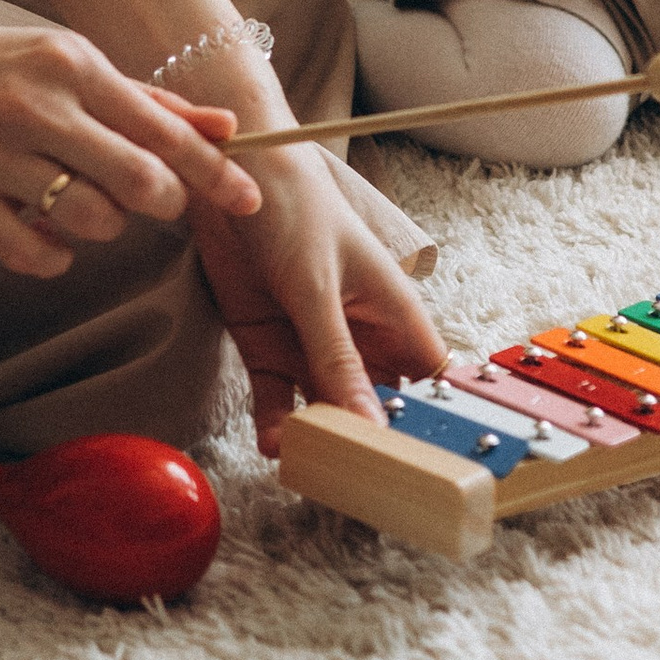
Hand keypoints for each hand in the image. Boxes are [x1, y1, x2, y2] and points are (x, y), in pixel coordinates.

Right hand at [0, 10, 266, 278]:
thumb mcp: (73, 63)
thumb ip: (149, 102)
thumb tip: (225, 127)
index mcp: (73, 66)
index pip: (163, 129)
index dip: (215, 172)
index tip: (251, 201)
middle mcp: (38, 108)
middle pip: (138, 181)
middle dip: (163, 201)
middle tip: (155, 198)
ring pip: (93, 222)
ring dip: (107, 224)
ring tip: (85, 201)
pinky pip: (34, 254)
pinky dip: (55, 255)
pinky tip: (49, 233)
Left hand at [187, 143, 445, 454]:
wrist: (224, 174)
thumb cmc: (294, 207)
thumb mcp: (317, 284)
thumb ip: (337, 356)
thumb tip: (370, 424)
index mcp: (392, 312)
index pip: (428, 379)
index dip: (435, 421)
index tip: (431, 468)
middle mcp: (357, 336)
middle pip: (376, 405)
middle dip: (371, 443)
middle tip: (362, 486)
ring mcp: (312, 345)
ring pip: (325, 409)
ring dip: (320, 439)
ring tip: (315, 470)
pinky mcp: (268, 349)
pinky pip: (278, 399)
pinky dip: (276, 422)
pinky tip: (275, 444)